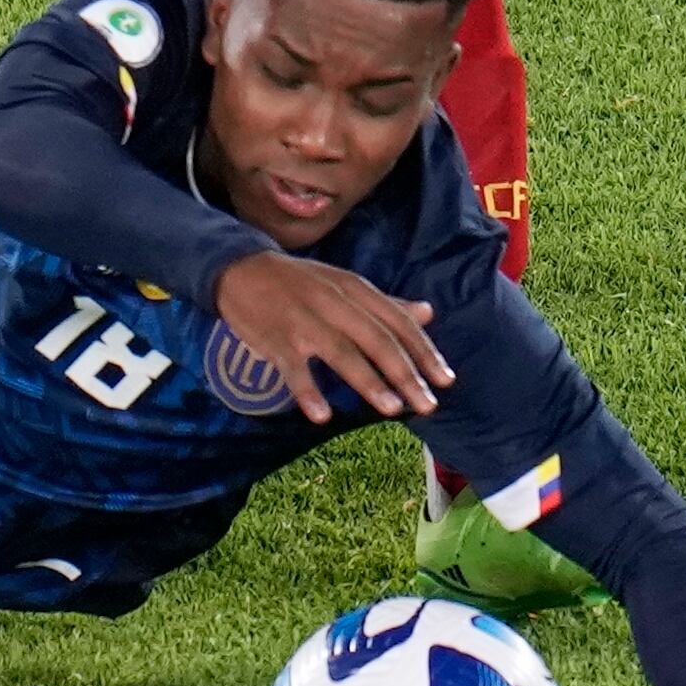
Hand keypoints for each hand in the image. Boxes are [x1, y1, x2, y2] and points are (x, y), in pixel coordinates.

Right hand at [210, 251, 450, 424]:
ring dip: (369, 381)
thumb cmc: (299, 283)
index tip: (446, 380)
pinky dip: (307, 391)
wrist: (240, 270)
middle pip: (376, 339)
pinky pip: (293, 369)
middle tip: (428, 405)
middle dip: (405, 373)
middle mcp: (334, 303)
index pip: (397, 322)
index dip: (424, 351)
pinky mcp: (276, 339)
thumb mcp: (343, 285)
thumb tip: (428, 312)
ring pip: (342, 353)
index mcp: (354, 289)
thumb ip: (385, 303)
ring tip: (393, 409)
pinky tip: (322, 415)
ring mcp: (304, 321)